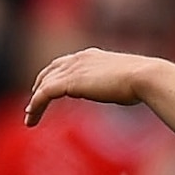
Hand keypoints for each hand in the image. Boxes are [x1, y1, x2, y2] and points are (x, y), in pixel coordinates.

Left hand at [24, 48, 155, 125]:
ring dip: (34, 102)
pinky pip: (44, 93)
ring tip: (29, 118)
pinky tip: (31, 117)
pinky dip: (35, 105)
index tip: (47, 92)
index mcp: (91, 56)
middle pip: (49, 71)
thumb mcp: (124, 81)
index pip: (64, 63)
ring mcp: (73, 69)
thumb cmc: (143, 82)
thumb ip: (113, 85)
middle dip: (39, 87)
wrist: (145, 77)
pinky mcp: (69, 82)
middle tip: (33, 104)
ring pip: (44, 84)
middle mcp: (79, 59)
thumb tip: (119, 93)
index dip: (53, 77)